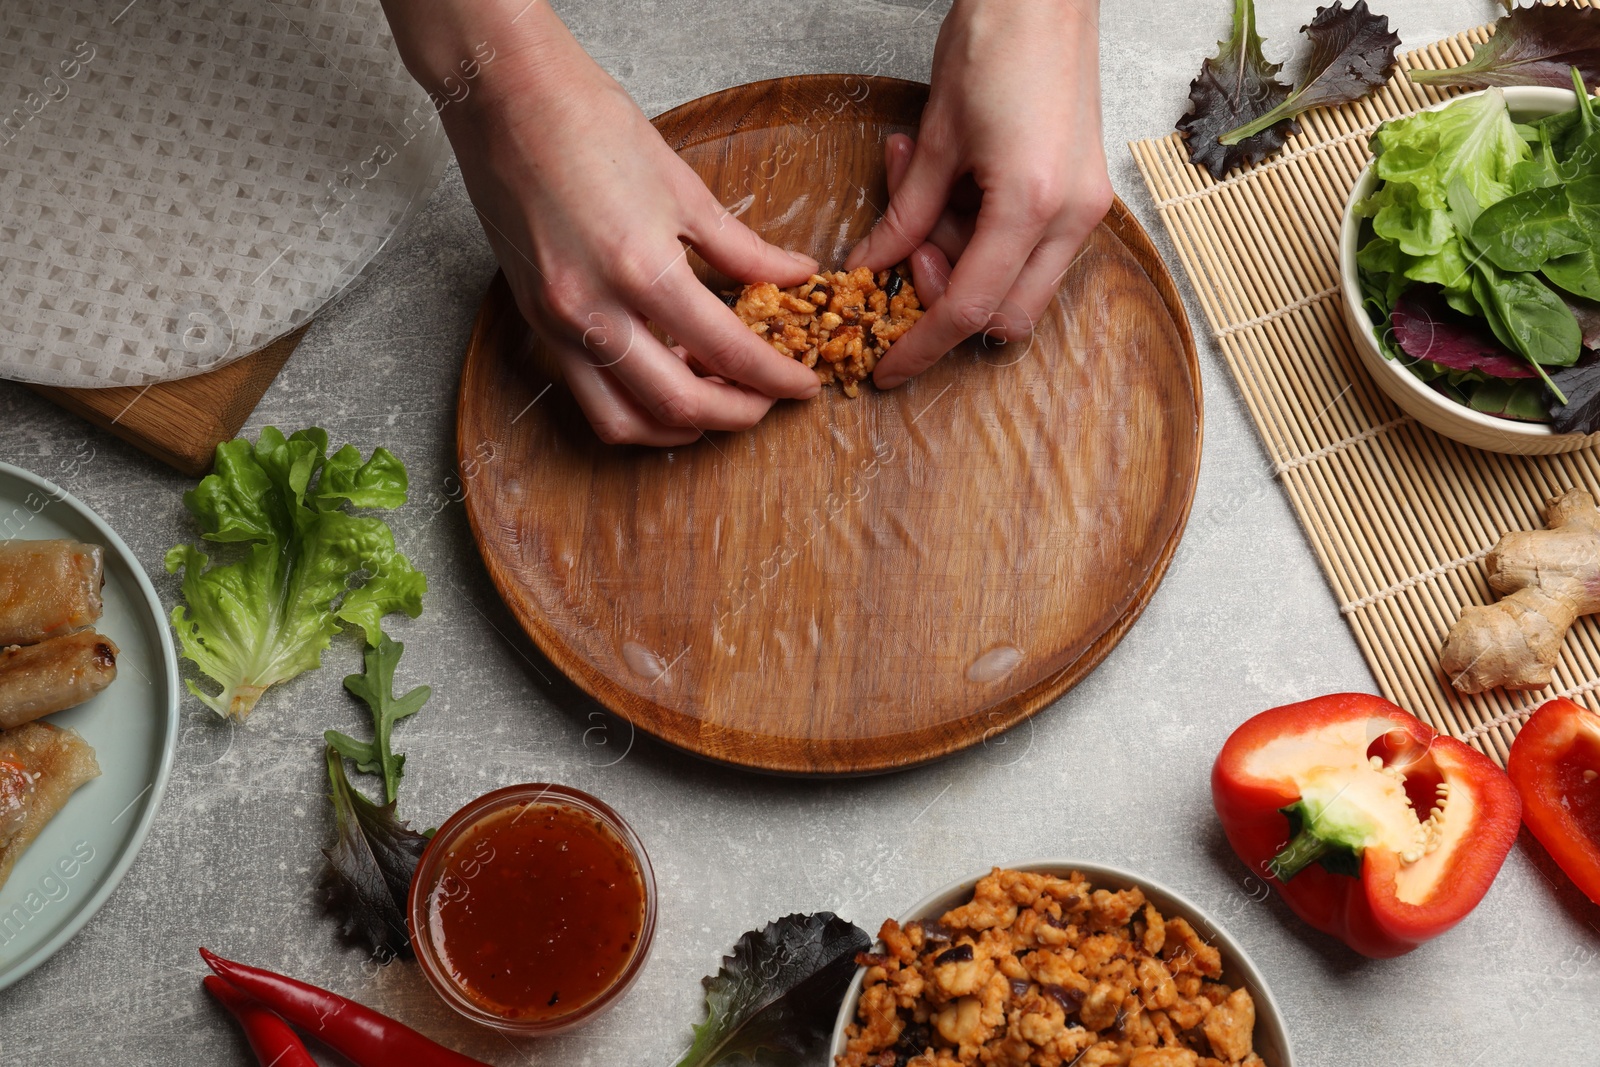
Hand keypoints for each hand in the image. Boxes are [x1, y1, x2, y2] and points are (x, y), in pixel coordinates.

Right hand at [382, 1, 820, 444]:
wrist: (505, 97)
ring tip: (715, 399)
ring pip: (624, 421)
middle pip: (678, 404)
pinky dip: (633, 404)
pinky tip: (664, 376)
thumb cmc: (591, 123)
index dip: (775, 378)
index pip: (727, 351)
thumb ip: (742, 248)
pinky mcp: (535, 322)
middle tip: (766, 402)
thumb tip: (795, 276)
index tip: (802, 384)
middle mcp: (593, 309)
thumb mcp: (682, 186)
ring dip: (678, 426)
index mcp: (641, 268)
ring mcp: (556, 323)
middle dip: (735, 414)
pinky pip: (588, 392)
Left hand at [846, 0, 1110, 388]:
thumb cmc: (992, 43)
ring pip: (1021, 287)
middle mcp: (1072, 217)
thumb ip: (904, 216)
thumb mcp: (933, 139)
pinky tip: (957, 188)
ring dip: (963, 263)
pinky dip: (986, 239)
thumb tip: (871, 268)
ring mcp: (1086, 207)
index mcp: (1031, 205)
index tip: (887, 369)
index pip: (968, 307)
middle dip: (947, 303)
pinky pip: (1032, 250)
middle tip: (906, 252)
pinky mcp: (1085, 194)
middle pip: (1007, 315)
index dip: (921, 346)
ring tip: (923, 192)